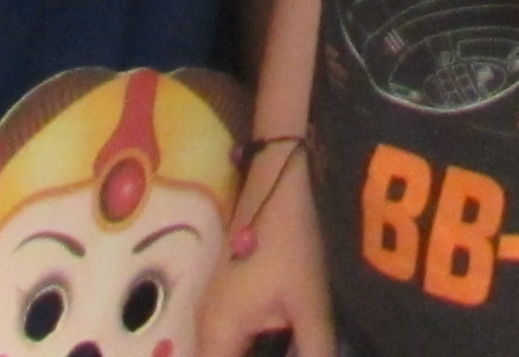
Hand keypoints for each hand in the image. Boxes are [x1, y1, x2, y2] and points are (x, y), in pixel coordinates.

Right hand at [197, 148, 336, 356]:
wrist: (280, 180)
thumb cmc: (293, 242)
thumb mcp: (309, 306)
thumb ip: (313, 351)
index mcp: (217, 332)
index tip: (280, 356)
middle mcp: (205, 324)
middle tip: (293, 349)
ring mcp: (213, 307)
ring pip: (224, 353)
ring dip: (254, 354)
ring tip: (289, 344)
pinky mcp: (226, 295)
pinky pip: (230, 340)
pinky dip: (252, 349)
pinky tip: (281, 346)